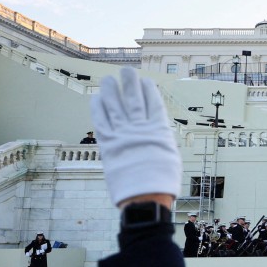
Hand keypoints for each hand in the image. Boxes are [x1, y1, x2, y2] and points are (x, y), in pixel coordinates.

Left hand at [91, 67, 182, 206]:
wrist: (145, 195)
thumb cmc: (161, 181)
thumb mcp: (169, 157)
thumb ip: (161, 141)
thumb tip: (157, 134)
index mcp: (159, 130)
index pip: (154, 104)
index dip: (149, 91)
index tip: (146, 81)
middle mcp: (140, 127)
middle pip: (134, 100)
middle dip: (130, 84)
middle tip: (127, 71)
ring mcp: (123, 134)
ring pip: (116, 106)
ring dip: (112, 90)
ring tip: (109, 79)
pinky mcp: (108, 143)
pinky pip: (101, 120)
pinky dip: (98, 107)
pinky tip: (96, 97)